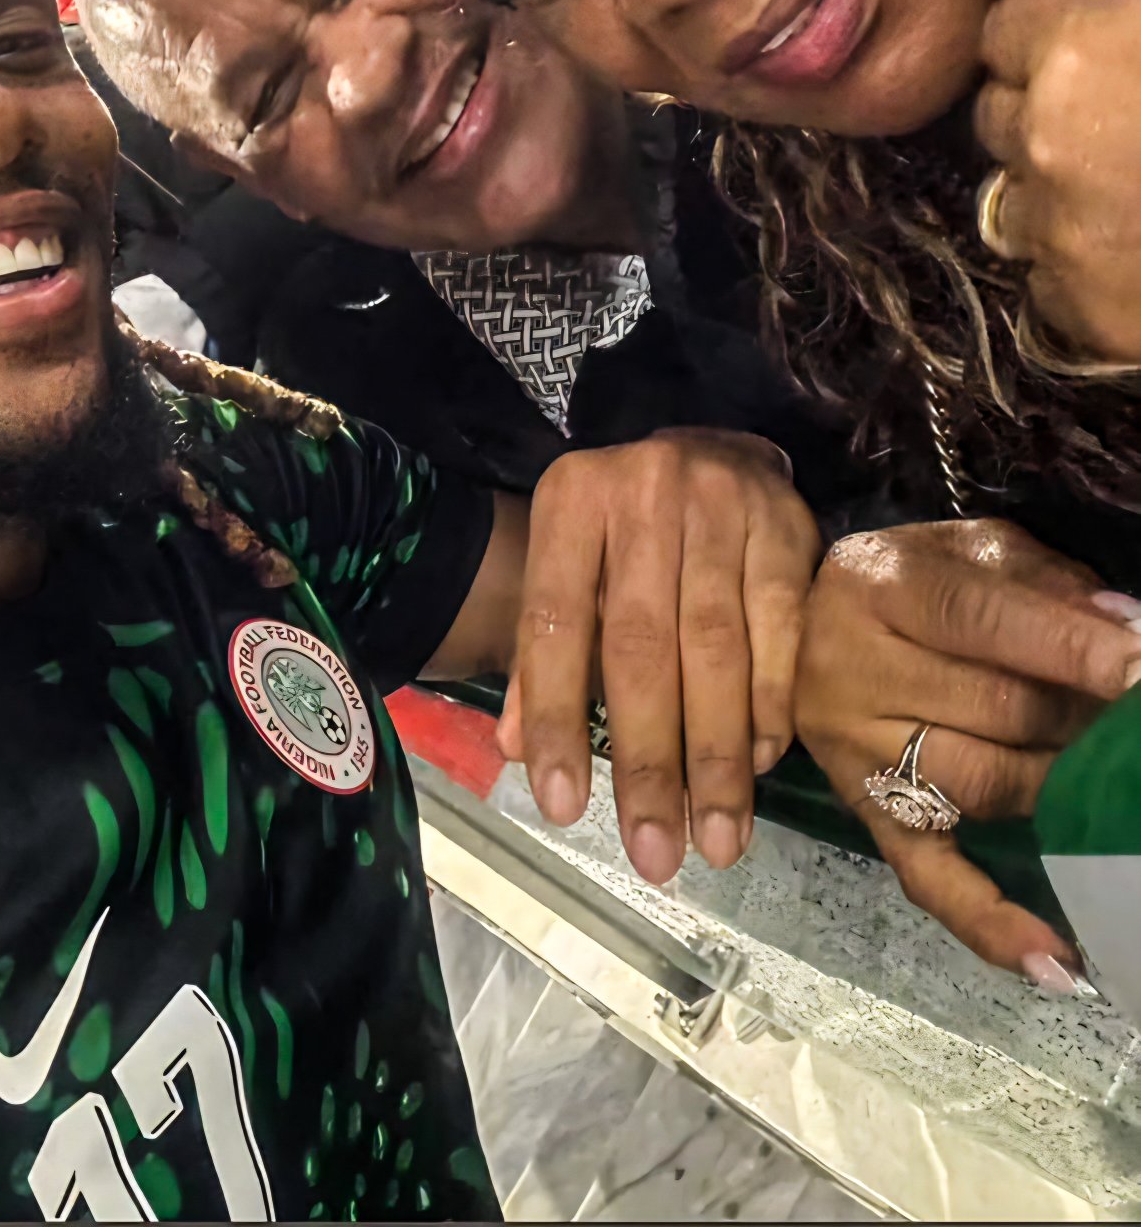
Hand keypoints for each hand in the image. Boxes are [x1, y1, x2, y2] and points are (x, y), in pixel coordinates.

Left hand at [496, 431, 822, 885]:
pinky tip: (760, 764)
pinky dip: (770, 706)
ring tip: (714, 839)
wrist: (715, 450)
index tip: (561, 808)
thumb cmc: (626, 529)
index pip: (553, 621)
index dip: (558, 716)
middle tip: (655, 854)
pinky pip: (781, 632)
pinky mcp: (787, 525)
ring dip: (716, 756)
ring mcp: (721, 504)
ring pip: (715, 649)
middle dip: (648, 760)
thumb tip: (517, 752)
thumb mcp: (569, 567)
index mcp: (571, 499)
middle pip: (641, 646)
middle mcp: (643, 492)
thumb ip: (545, 656)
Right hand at [795, 519, 1140, 983]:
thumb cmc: (909, 578)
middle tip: (1127, 716)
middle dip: (1085, 715)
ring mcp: (851, 751)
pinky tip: (1055, 960)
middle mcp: (850, 669)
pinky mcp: (862, 813)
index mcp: (879, 584)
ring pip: (983, 784)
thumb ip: (1043, 579)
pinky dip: (991, 922)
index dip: (1080, 649)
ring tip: (1103, 768)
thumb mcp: (967, 548)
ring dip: (1063, 782)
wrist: (802, 621)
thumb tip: (1124, 630)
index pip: (988, 621)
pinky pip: (928, 875)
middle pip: (997, 708)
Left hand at [976, 0, 1140, 360]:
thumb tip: (1126, 2)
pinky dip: (1081, 273)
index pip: (1002, 34)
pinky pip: (1048, 283)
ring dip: (1058, 199)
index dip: (1038, 42)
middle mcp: (1044, 141)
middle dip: (1038, 117)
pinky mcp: (1081, 309)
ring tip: (1126, 201)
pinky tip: (1135, 261)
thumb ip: (1138, 12)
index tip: (1071, 53)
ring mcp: (1057, 231)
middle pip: (996, 118)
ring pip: (1017, 203)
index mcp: (1076, 56)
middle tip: (1107, 129)